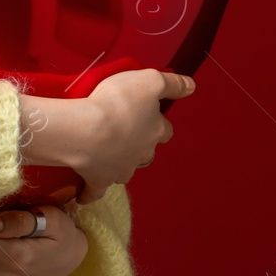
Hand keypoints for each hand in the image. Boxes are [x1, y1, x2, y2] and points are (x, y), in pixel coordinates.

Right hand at [18, 68, 195, 204]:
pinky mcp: (98, 179)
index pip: (164, 129)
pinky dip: (90, 193)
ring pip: (125, 169)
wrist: (86, 131)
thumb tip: (192, 86)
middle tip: (122, 131)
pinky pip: (96, 191)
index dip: (157, 122)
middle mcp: (142, 153)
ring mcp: (121, 169)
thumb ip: (171, 83)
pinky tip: (84, 195)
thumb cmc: (116, 103)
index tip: (148, 115)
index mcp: (155, 131)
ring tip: (104, 155)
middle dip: (138, 144)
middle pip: (146, 151)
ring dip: (118, 164)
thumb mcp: (148, 81)